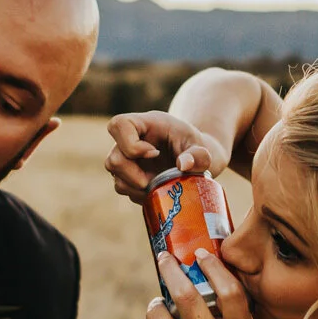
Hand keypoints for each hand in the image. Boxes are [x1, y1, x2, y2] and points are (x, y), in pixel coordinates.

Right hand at [106, 111, 230, 199]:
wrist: (197, 159)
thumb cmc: (198, 148)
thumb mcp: (205, 148)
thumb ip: (199, 155)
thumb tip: (183, 165)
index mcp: (147, 124)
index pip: (119, 125)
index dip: (131, 144)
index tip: (154, 153)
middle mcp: (131, 140)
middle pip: (113, 157)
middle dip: (133, 175)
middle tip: (156, 180)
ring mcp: (127, 158)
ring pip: (115, 176)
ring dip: (136, 187)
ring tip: (159, 186)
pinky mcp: (128, 175)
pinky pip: (123, 188)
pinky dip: (138, 194)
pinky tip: (156, 191)